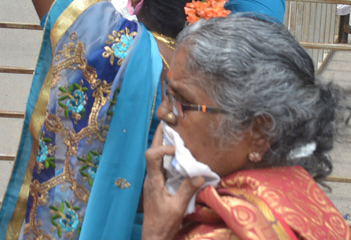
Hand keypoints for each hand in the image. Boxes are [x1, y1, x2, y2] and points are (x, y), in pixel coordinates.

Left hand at [141, 124, 204, 239]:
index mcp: (153, 180)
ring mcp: (153, 181)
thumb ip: (187, 190)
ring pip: (156, 158)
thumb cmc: (164, 222)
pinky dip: (168, 158)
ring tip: (174, 134)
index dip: (162, 148)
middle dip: (159, 138)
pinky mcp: (157, 185)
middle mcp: (151, 177)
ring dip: (163, 146)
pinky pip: (161, 166)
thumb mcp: (178, 207)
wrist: (154, 236)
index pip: (151, 156)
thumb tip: (200, 173)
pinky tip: (177, 157)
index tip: (176, 150)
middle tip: (168, 123)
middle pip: (152, 152)